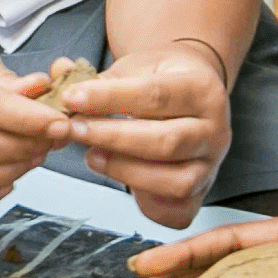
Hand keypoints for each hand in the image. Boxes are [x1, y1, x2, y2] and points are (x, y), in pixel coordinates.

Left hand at [61, 42, 234, 229]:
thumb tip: (61, 73)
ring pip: (174, 181)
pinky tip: (120, 176)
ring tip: (91, 155)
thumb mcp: (134, 67)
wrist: (190, 92)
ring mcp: (212, 164)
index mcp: (202, 89)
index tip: (73, 98)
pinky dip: (145, 201)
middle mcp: (215, 129)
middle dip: (111, 138)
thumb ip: (98, 77)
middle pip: (165, 142)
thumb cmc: (160, 80)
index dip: (109, 99)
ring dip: (124, 171)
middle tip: (74, 130)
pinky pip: (177, 210)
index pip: (155, 96)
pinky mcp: (203, 192)